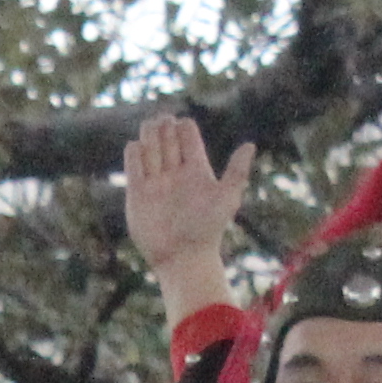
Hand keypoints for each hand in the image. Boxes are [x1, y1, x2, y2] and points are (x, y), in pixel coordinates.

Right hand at [121, 110, 257, 274]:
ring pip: (148, 144)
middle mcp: (175, 172)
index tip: (183, 129)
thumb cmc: (208, 230)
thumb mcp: (227, 198)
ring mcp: (155, 181)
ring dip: (148, 134)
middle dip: (163, 125)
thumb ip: (237, 171)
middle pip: (166, 134)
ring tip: (150, 133)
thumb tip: (249, 144)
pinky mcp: (137, 193)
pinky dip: (133, 152)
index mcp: (197, 167)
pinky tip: (138, 150)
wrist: (182, 257)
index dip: (183, 126)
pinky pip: (132, 163)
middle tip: (163, 125)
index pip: (187, 134)